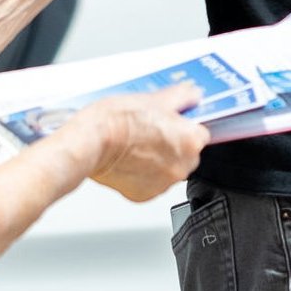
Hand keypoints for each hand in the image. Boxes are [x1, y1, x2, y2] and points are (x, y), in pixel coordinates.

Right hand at [76, 83, 210, 200]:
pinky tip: (128, 159)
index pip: (199, 132)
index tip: (171, 122)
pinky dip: (141, 174)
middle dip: (171, 144)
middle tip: (149, 131)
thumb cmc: (118, 120)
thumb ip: (182, 96)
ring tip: (135, 144)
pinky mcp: (143, 195)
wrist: (91, 141)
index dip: (183, 125)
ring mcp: (163, 184)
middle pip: (185, 154)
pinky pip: (149, 183)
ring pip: (167, 169)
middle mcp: (181, 167)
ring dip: (157, 160)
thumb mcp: (154, 97)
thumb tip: (192, 95)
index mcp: (190, 141)